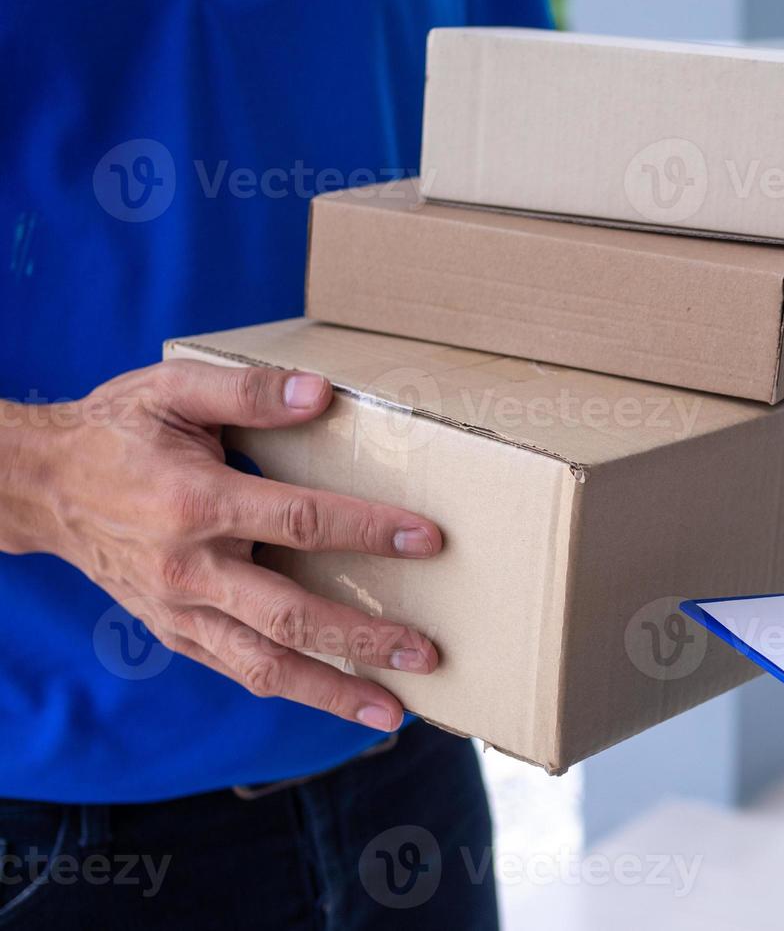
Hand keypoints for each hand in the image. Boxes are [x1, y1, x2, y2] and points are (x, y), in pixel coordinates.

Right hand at [0, 360, 443, 730]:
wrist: (39, 487)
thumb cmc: (116, 430)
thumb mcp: (171, 389)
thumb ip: (247, 392)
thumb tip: (321, 392)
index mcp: (196, 504)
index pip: (298, 522)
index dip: (367, 531)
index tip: (428, 540)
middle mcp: (189, 570)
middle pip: (290, 617)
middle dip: (363, 639)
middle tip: (426, 654)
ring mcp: (179, 612)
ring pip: (264, 666)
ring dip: (334, 692)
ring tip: (395, 711)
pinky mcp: (174, 634)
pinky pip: (238, 670)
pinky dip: (293, 689)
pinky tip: (340, 700)